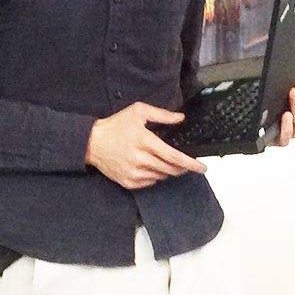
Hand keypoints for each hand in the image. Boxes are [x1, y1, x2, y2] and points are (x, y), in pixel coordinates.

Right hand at [85, 102, 206, 189]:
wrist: (92, 142)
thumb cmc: (117, 124)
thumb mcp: (138, 112)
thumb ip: (161, 115)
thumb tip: (180, 118)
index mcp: (145, 141)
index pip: (173, 156)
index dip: (189, 163)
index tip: (202, 167)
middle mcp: (140, 159)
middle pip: (170, 169)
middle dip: (182, 167)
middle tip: (187, 164)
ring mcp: (134, 173)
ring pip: (161, 176)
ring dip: (168, 171)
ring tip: (166, 161)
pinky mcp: (128, 182)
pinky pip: (150, 183)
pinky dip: (156, 176)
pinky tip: (152, 167)